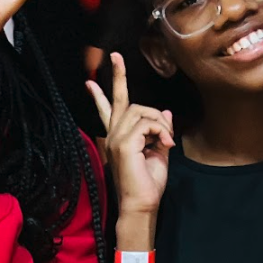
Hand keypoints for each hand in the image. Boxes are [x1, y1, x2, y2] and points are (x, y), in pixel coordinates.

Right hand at [87, 52, 173, 214]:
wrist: (142, 205)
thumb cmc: (148, 184)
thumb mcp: (158, 153)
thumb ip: (158, 131)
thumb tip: (165, 112)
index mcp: (118, 138)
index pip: (109, 108)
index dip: (103, 92)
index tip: (96, 75)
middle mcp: (113, 135)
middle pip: (120, 100)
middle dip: (120, 77)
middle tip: (117, 57)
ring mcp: (115, 139)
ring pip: (140, 110)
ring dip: (160, 122)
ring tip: (167, 140)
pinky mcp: (123, 144)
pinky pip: (146, 123)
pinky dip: (160, 130)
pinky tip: (165, 144)